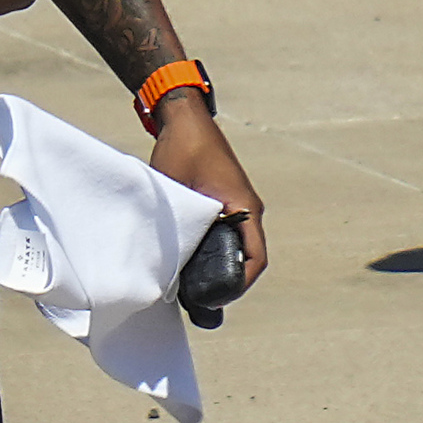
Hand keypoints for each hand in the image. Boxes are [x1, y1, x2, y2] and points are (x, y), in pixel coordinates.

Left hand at [146, 98, 268, 288]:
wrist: (183, 119)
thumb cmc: (182, 149)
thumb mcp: (179, 190)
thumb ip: (179, 221)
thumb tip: (167, 259)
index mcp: (245, 208)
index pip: (255, 257)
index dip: (241, 283)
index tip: (219, 300)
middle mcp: (245, 210)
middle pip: (245, 257)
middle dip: (226, 281)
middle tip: (200, 303)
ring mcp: (234, 206)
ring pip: (232, 247)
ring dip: (216, 268)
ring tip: (191, 290)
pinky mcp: (221, 203)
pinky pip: (221, 235)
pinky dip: (208, 252)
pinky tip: (185, 264)